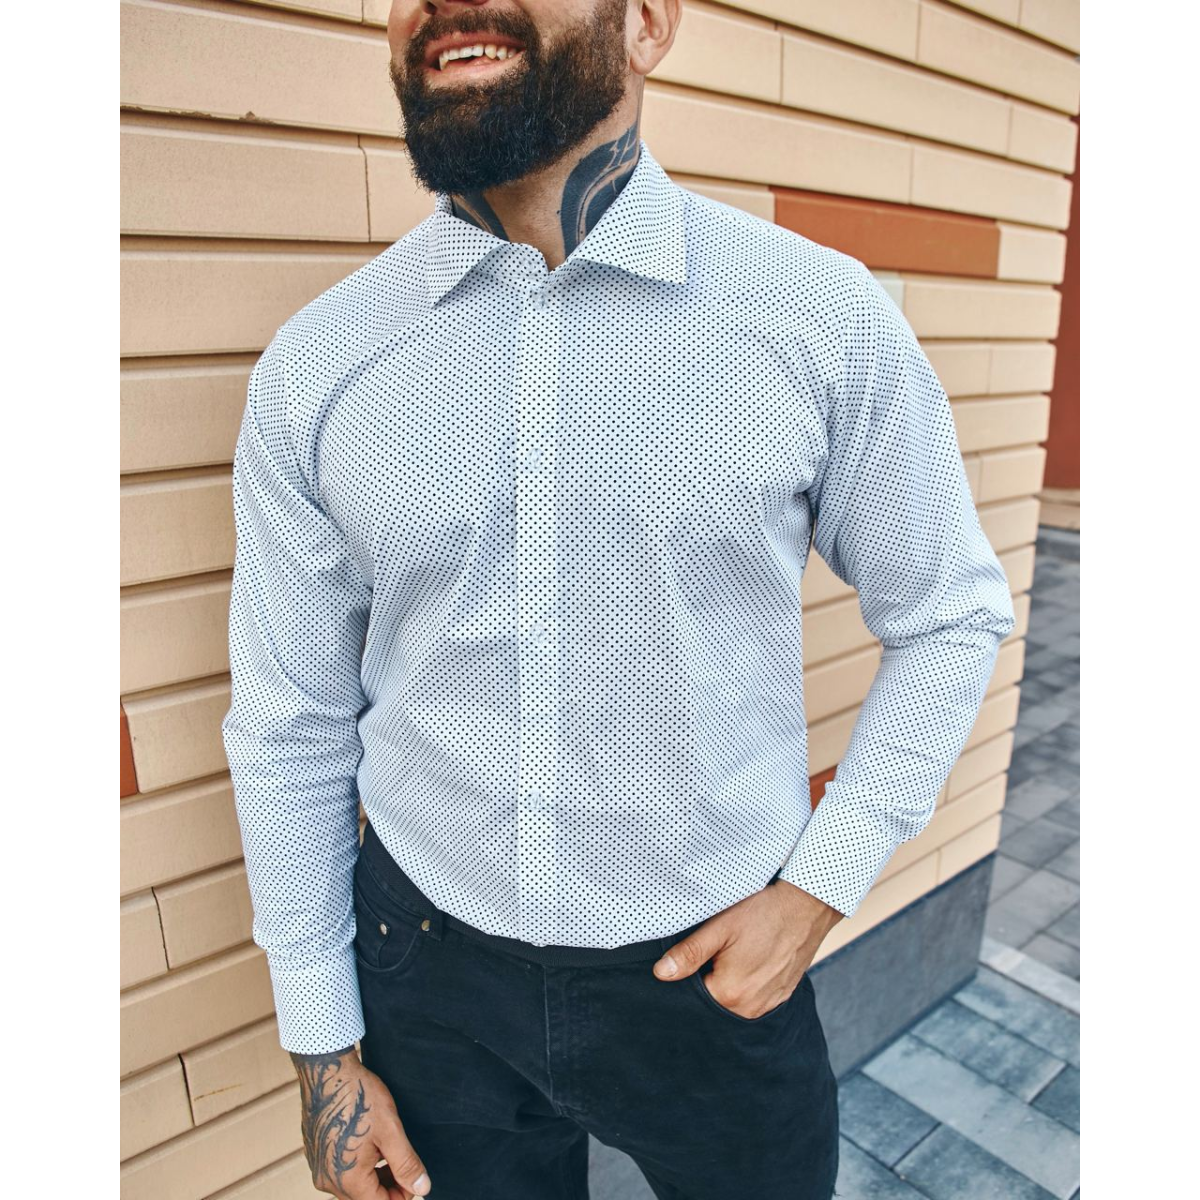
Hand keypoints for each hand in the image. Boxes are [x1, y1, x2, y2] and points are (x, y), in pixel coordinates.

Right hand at [291, 1045, 431, 1198]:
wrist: (327, 1071)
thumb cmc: (359, 1097)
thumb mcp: (391, 1130)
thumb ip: (406, 1164)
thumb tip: (422, 1188)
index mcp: (348, 1180)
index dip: (401, 1196)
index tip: (414, 1178)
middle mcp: (328, 1180)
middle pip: (364, 1196)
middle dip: (388, 1186)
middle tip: (405, 1164)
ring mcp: (318, 1167)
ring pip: (352, 1184)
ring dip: (374, 1175)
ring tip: (388, 1151)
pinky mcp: (315, 1154)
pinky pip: (339, 1170)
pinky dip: (357, 1165)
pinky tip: (369, 1143)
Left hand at [651, 879, 843, 1017]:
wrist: (807, 906)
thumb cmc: (763, 913)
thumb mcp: (720, 928)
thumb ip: (689, 954)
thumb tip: (661, 974)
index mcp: (730, 994)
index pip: (693, 996)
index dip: (689, 974)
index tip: (697, 954)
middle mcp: (751, 1009)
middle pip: (715, 1000)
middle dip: (709, 978)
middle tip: (717, 950)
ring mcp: (769, 1004)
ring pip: (735, 999)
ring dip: (730, 981)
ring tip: (737, 952)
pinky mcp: (782, 996)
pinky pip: (755, 997)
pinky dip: (749, 982)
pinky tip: (752, 959)